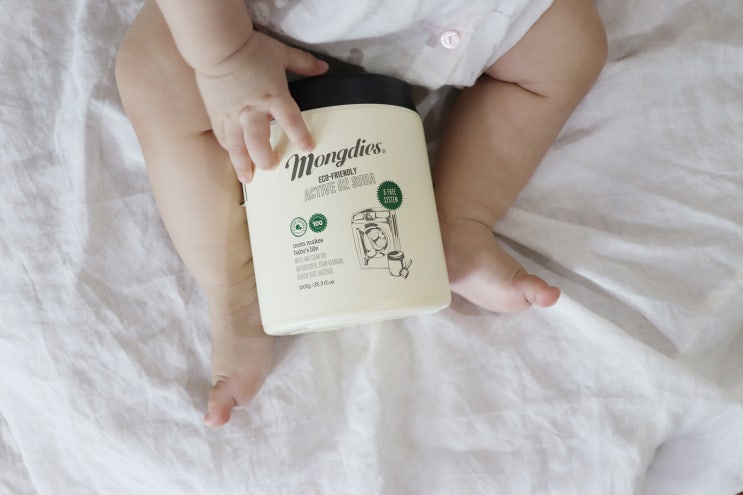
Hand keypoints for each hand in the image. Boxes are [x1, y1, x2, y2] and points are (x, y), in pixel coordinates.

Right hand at [195, 31, 328, 181]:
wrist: (217, 44)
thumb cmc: (251, 48)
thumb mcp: (282, 53)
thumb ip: (304, 63)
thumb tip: (324, 68)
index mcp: (273, 96)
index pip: (291, 121)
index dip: (300, 137)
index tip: (308, 149)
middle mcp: (252, 110)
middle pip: (259, 143)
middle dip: (266, 159)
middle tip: (272, 167)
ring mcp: (232, 114)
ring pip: (237, 146)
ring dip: (242, 164)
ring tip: (247, 179)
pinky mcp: (217, 113)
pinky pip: (222, 136)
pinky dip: (228, 148)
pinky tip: (232, 157)